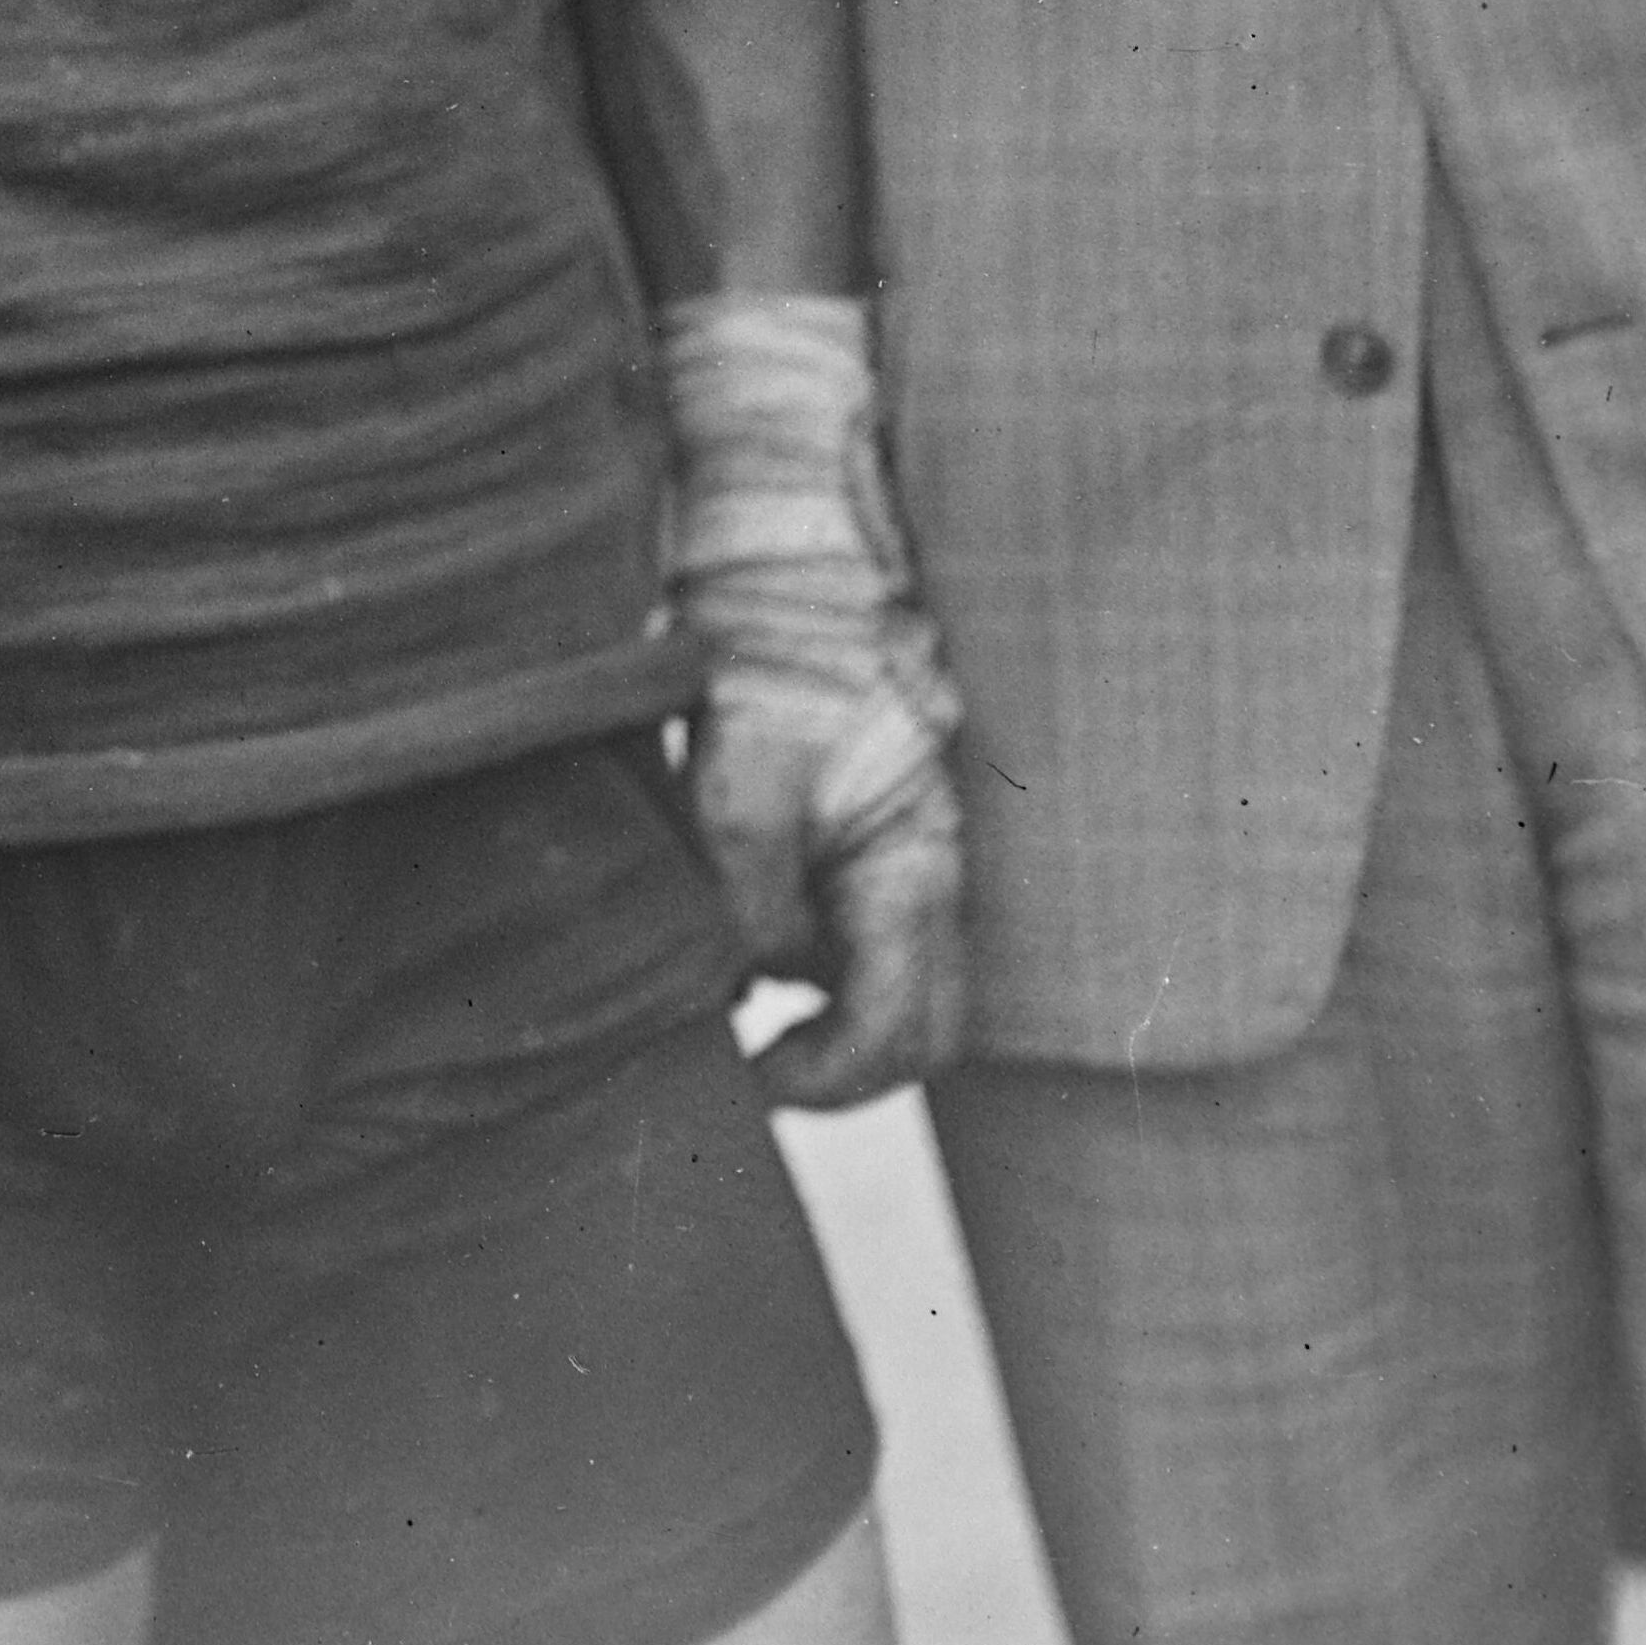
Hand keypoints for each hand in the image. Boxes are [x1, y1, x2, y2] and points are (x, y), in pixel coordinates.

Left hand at [700, 659, 969, 1108]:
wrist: (792, 563)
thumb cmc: (779, 656)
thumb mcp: (745, 778)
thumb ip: (751, 896)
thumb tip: (742, 984)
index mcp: (918, 871)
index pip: (907, 1033)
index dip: (831, 1080)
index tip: (755, 1077)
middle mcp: (923, 882)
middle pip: (918, 1038)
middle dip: (838, 1072)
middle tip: (749, 1066)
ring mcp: (896, 868)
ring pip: (882, 997)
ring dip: (817, 1023)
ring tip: (722, 993)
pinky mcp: (858, 848)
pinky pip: (847, 946)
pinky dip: (796, 971)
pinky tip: (728, 940)